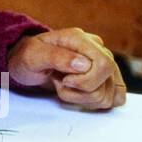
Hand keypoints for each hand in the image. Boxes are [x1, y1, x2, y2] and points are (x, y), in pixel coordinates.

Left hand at [7, 30, 125, 109]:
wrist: (27, 64)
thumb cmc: (28, 58)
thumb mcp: (33, 56)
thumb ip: (57, 57)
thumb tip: (84, 64)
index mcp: (80, 39)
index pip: (104, 64)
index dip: (85, 80)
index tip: (64, 81)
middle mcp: (97, 49)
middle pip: (108, 80)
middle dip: (82, 92)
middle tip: (61, 83)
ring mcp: (103, 64)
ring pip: (109, 95)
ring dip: (82, 99)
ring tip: (65, 86)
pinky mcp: (105, 79)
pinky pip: (115, 98)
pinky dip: (95, 103)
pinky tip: (79, 95)